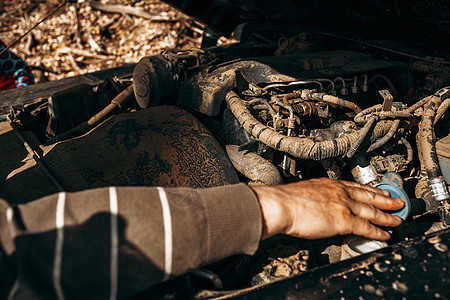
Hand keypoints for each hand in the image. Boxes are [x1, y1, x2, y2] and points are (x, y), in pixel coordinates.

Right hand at [250, 178, 404, 240]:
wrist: (281, 204)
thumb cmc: (286, 199)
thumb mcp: (305, 191)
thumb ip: (317, 196)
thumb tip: (318, 203)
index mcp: (330, 184)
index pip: (356, 186)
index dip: (371, 190)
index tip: (380, 191)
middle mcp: (340, 192)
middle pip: (369, 196)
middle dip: (386, 200)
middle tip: (397, 202)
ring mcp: (343, 205)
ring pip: (372, 211)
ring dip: (387, 216)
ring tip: (397, 219)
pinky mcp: (344, 220)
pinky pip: (366, 227)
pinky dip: (378, 231)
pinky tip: (385, 234)